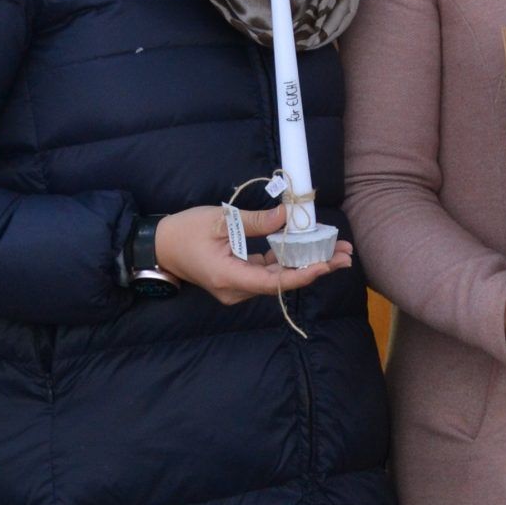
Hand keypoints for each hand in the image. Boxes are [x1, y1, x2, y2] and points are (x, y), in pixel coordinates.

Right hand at [154, 204, 354, 304]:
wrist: (159, 245)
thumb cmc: (185, 231)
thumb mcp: (221, 220)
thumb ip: (257, 220)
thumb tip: (290, 215)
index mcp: (229, 277)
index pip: (273, 282)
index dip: (302, 275)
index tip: (326, 266)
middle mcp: (236, 289)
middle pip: (282, 282)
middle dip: (315, 267)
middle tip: (346, 256)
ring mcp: (237, 287)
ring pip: (277, 277)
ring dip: (305, 264)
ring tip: (336, 251)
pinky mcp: (238, 278)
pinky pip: (267, 272)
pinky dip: (287, 261)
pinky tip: (308, 249)